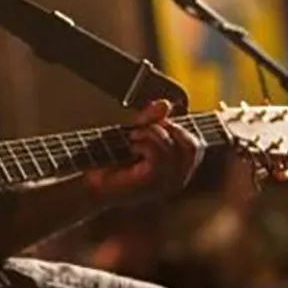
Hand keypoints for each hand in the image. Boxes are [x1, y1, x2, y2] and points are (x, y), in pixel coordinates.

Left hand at [86, 99, 203, 208]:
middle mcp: (176, 179)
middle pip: (193, 146)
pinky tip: (131, 146)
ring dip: (152, 133)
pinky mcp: (151, 183)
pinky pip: (158, 156)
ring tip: (133, 136)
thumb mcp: (135, 133)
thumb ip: (150, 119)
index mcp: (177, 169)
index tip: (154, 123)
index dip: (178, 127)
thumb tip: (166, 103)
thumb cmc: (112, 160)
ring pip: (174, 148)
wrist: (91, 183)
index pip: (195, 146)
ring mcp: (165, 184)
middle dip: (170, 128)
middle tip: (146, 127)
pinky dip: (144, 143)